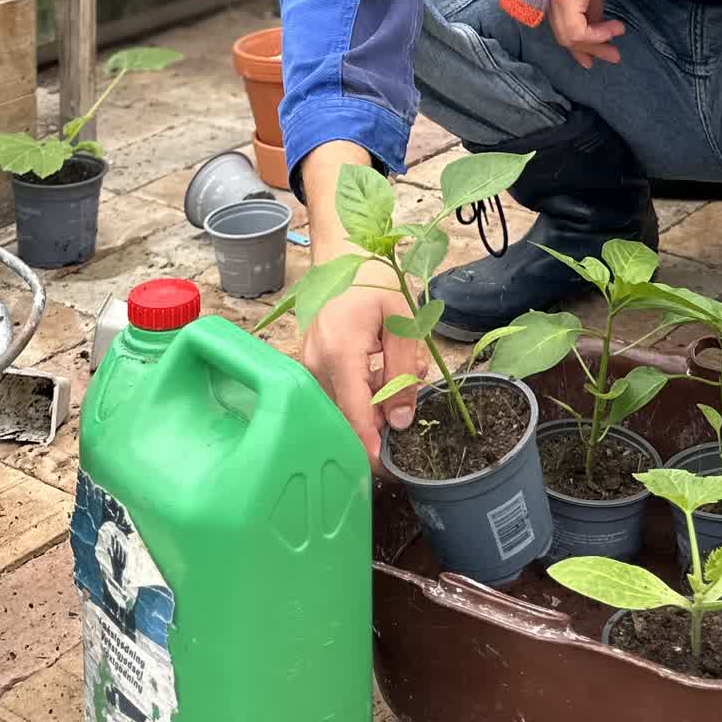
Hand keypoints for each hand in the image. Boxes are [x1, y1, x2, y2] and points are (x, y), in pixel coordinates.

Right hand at [301, 280, 425, 467]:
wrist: (342, 250)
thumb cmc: (374, 278)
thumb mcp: (402, 322)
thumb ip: (403, 372)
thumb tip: (401, 421)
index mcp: (340, 352)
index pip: (354, 416)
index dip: (371, 446)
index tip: (388, 470)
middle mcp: (316, 363)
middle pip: (349, 414)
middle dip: (383, 415)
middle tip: (412, 390)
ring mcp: (308, 362)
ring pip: (344, 403)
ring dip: (376, 399)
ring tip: (404, 369)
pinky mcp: (310, 361)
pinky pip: (338, 388)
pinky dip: (363, 387)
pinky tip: (383, 365)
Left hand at [547, 0, 624, 67]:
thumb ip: (591, 10)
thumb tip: (598, 30)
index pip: (561, 30)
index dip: (578, 48)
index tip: (591, 61)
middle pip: (565, 37)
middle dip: (591, 50)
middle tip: (613, 57)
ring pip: (571, 37)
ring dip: (598, 42)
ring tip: (618, 35)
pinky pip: (578, 31)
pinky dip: (598, 34)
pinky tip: (614, 28)